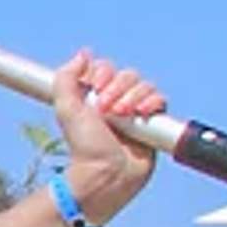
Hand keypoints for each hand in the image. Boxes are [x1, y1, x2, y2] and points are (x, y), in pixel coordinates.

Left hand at [52, 49, 168, 225]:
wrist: (105, 172)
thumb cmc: (84, 146)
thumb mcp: (66, 109)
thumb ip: (66, 79)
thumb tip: (83, 54)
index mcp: (95, 94)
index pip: (106, 68)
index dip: (103, 75)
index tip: (96, 91)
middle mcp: (115, 99)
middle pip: (127, 74)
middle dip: (118, 89)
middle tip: (106, 111)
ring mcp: (135, 110)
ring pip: (144, 85)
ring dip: (133, 97)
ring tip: (123, 117)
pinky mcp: (152, 121)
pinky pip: (160, 100)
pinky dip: (152, 103)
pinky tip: (142, 115)